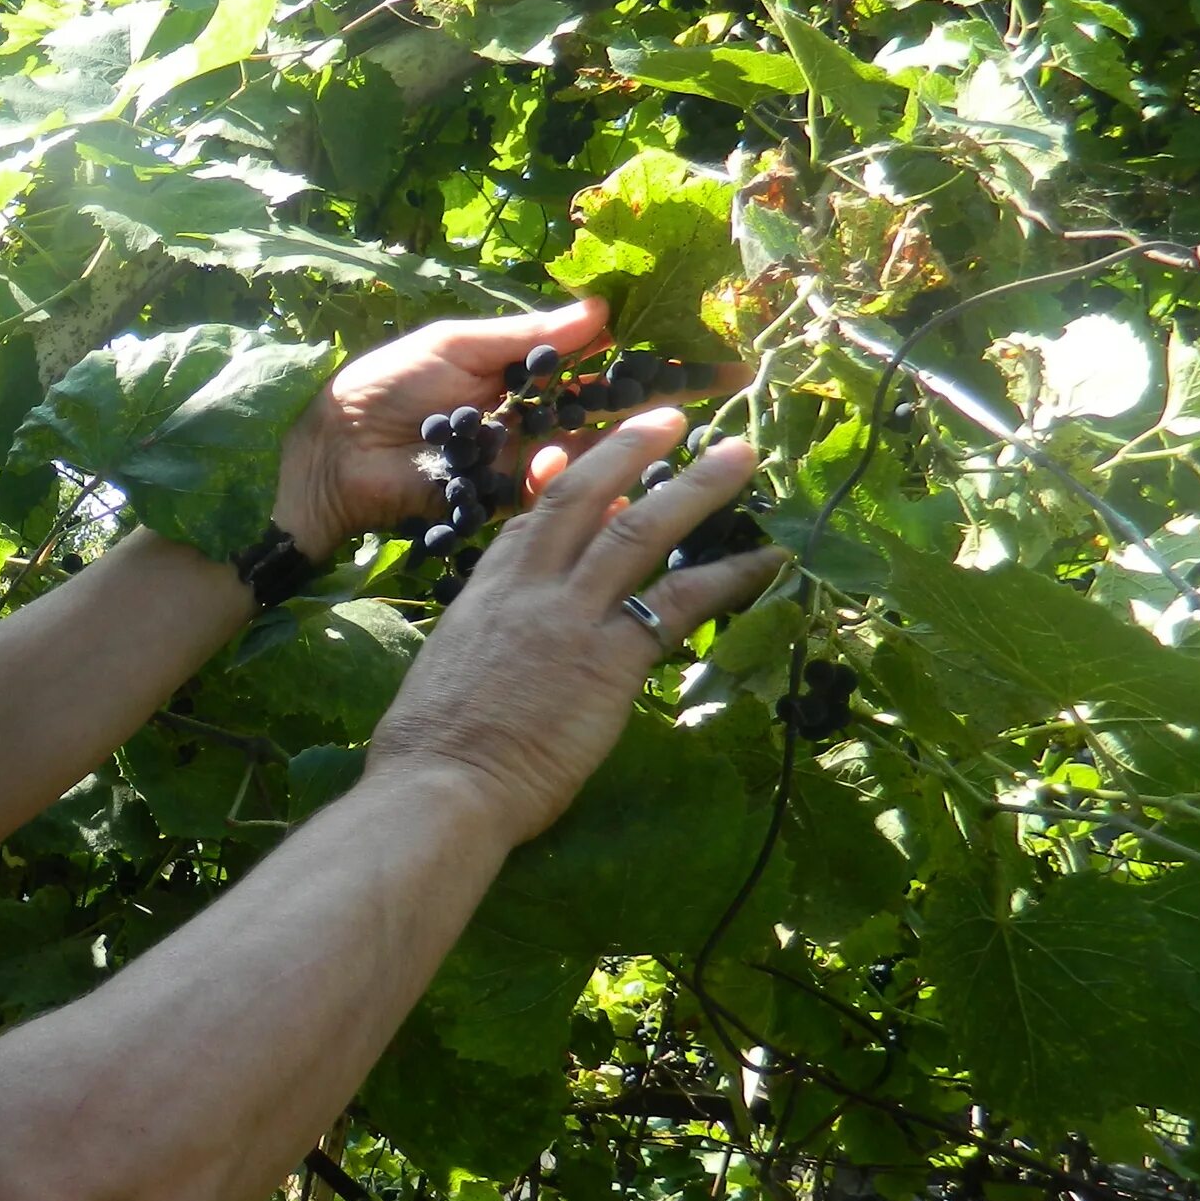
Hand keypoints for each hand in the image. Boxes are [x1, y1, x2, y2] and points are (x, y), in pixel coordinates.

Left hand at [271, 298, 735, 555]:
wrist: (330, 448)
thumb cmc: (384, 385)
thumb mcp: (456, 345)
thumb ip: (525, 334)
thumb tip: (599, 311)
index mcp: (522, 378)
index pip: (601, 369)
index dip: (652, 365)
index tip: (711, 358)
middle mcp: (531, 423)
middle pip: (608, 417)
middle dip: (660, 411)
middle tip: (712, 401)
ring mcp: (519, 467)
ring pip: (587, 459)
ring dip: (619, 449)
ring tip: (658, 436)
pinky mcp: (500, 506)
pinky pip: (548, 499)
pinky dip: (566, 484)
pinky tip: (577, 469)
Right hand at [363, 409, 785, 842]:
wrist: (443, 783)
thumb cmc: (430, 747)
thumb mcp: (447, 665)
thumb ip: (485, 635)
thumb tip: (512, 630)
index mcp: (487, 591)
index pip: (532, 517)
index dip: (566, 478)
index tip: (588, 451)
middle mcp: (530, 588)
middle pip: (585, 497)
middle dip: (631, 449)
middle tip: (673, 417)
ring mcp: (573, 618)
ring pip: (639, 530)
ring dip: (695, 488)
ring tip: (740, 456)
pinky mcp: (612, 659)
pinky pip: (681, 603)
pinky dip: (730, 575)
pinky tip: (769, 560)